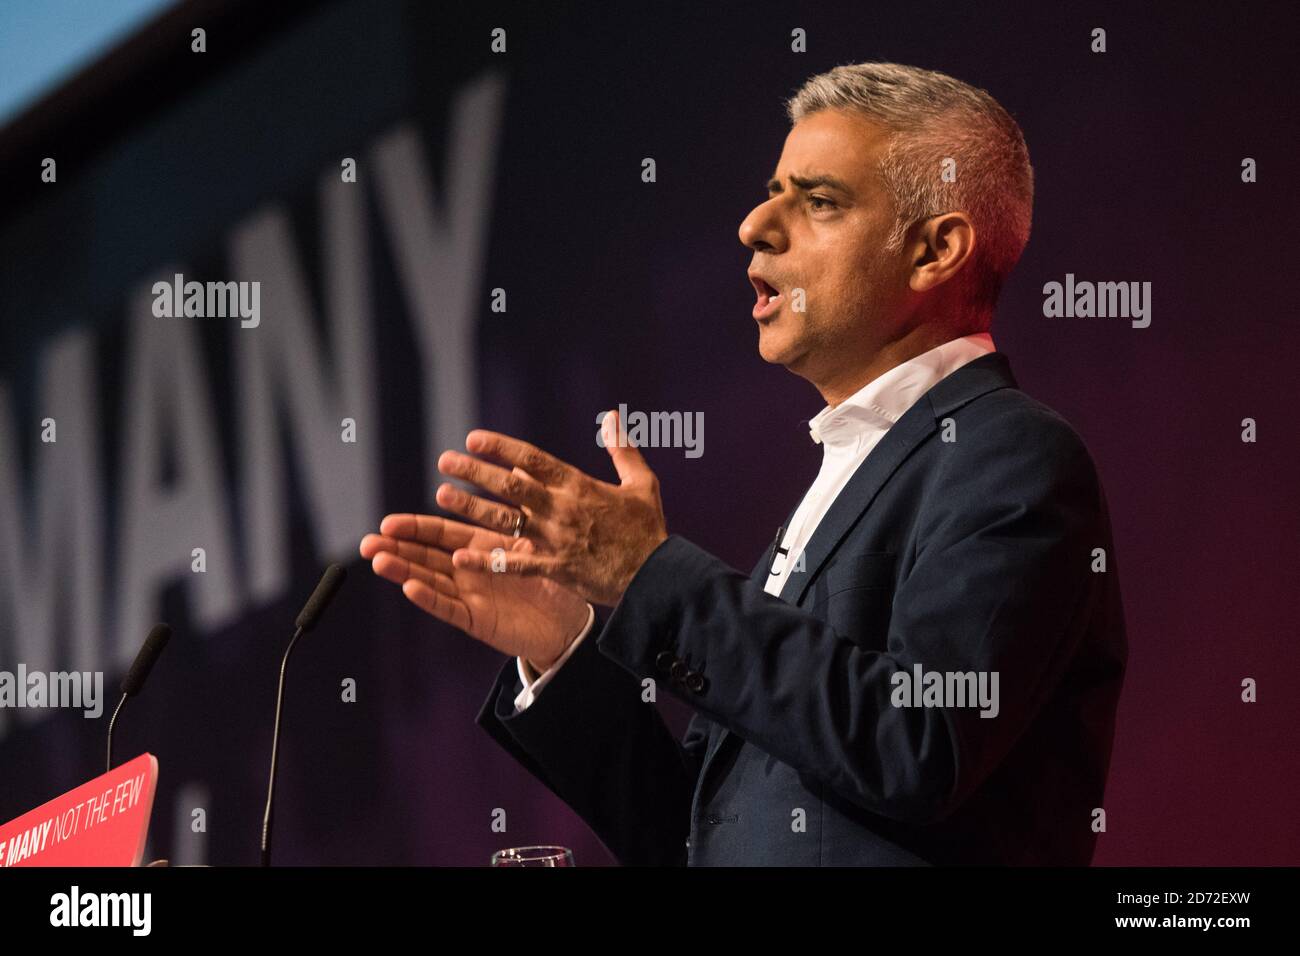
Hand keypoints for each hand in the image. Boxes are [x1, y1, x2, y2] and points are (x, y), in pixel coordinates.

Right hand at [359, 513, 590, 669]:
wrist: (570, 622)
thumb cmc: (554, 580)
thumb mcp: (535, 541)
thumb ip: (521, 509)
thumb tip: (518, 469)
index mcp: (479, 547)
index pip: (440, 534)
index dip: (413, 528)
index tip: (387, 521)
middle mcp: (467, 570)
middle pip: (425, 557)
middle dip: (396, 548)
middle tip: (366, 542)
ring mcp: (469, 596)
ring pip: (430, 581)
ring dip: (404, 571)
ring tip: (379, 560)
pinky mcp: (477, 620)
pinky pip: (450, 608)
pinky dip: (430, 598)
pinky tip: (410, 587)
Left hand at [433, 409, 668, 606]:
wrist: (656, 576)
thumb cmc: (648, 529)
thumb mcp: (642, 483)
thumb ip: (623, 450)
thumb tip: (612, 418)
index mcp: (580, 486)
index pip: (534, 459)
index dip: (502, 447)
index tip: (474, 438)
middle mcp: (563, 509)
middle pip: (512, 485)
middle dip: (476, 471)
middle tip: (445, 460)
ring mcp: (557, 539)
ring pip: (507, 520)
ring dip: (472, 508)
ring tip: (442, 496)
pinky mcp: (556, 568)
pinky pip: (516, 563)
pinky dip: (487, 560)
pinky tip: (459, 555)